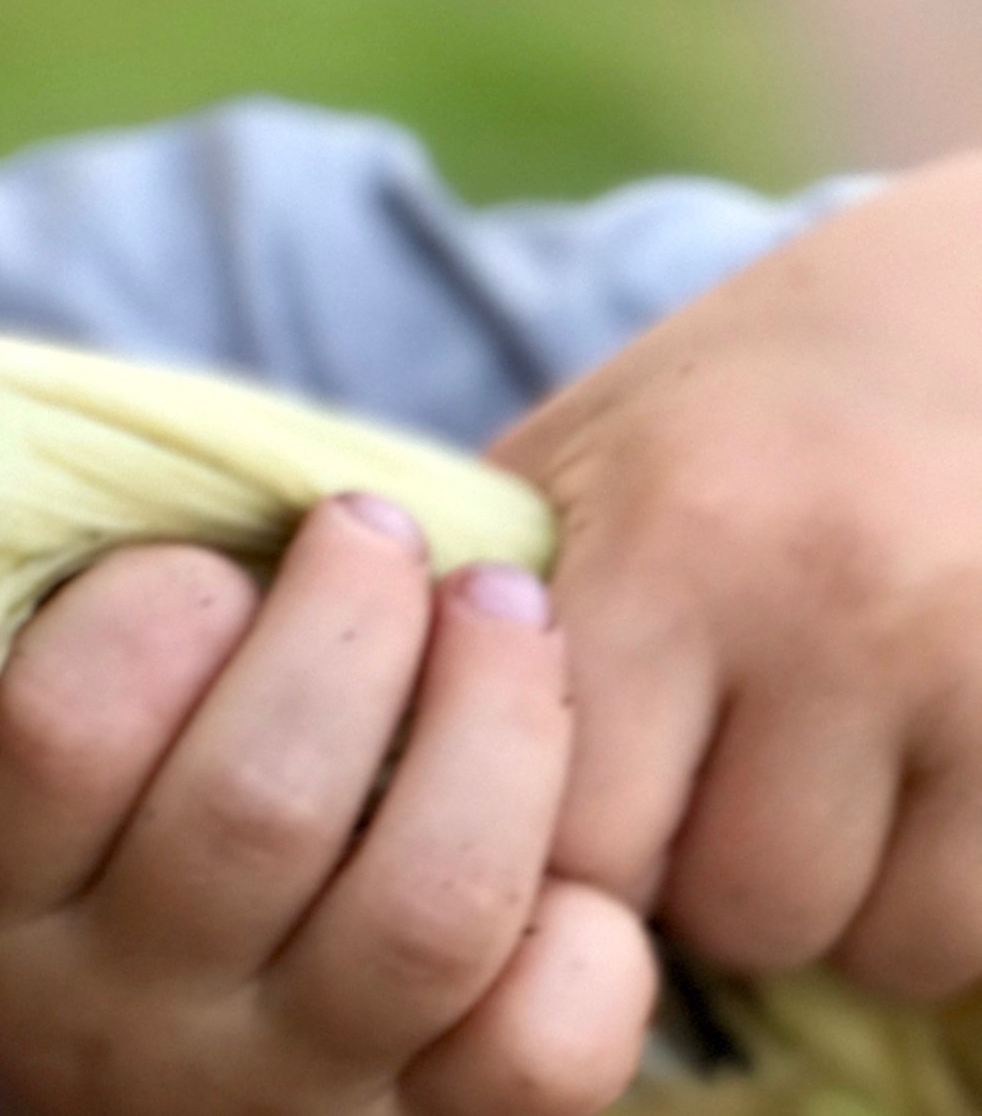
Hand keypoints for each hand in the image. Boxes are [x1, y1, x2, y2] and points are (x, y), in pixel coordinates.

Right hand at [0, 497, 656, 1115]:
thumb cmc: (88, 889)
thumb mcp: (17, 811)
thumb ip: (69, 666)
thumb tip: (194, 480)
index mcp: (1, 907)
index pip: (61, 727)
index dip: (154, 601)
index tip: (213, 555)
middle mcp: (130, 1014)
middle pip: (261, 801)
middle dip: (351, 622)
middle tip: (378, 529)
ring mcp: (289, 1089)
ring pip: (428, 906)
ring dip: (492, 723)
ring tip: (501, 606)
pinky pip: (541, 1047)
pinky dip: (586, 933)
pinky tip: (567, 845)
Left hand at [491, 150, 981, 999]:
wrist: (957, 321)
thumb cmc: (726, 419)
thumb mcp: (567, 468)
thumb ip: (464, 616)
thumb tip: (344, 779)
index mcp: (670, 536)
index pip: (573, 831)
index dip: (544, 861)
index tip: (538, 822)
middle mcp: (832, 603)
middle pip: (731, 909)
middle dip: (693, 889)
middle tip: (687, 795)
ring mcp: (976, 669)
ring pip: (875, 942)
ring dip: (826, 907)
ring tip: (792, 786)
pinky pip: (978, 926)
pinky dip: (933, 897)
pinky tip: (893, 798)